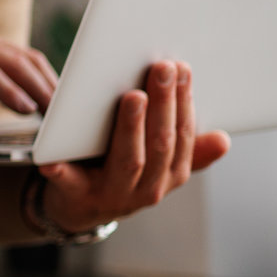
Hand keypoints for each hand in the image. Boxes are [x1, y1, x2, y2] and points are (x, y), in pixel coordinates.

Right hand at [0, 24, 56, 114]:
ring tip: (54, 110)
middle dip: (50, 83)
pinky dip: (9, 90)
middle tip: (67, 108)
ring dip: (38, 88)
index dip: (44, 75)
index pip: (19, 54)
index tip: (60, 97)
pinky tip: (23, 106)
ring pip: (12, 63)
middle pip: (24, 57)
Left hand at [37, 60, 230, 233]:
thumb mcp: (156, 163)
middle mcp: (148, 188)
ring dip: (132, 127)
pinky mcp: (77, 197)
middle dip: (164, 104)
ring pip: (129, 160)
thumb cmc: (119, 170)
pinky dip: (62, 169)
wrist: (79, 208)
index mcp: (169, 174)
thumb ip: (186, 148)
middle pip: (160, 144)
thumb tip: (224, 140)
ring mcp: (113, 194)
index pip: (182, 135)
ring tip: (133, 97)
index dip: (183, 102)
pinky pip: (71, 182)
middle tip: (161, 68)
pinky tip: (53, 157)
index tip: (181, 68)